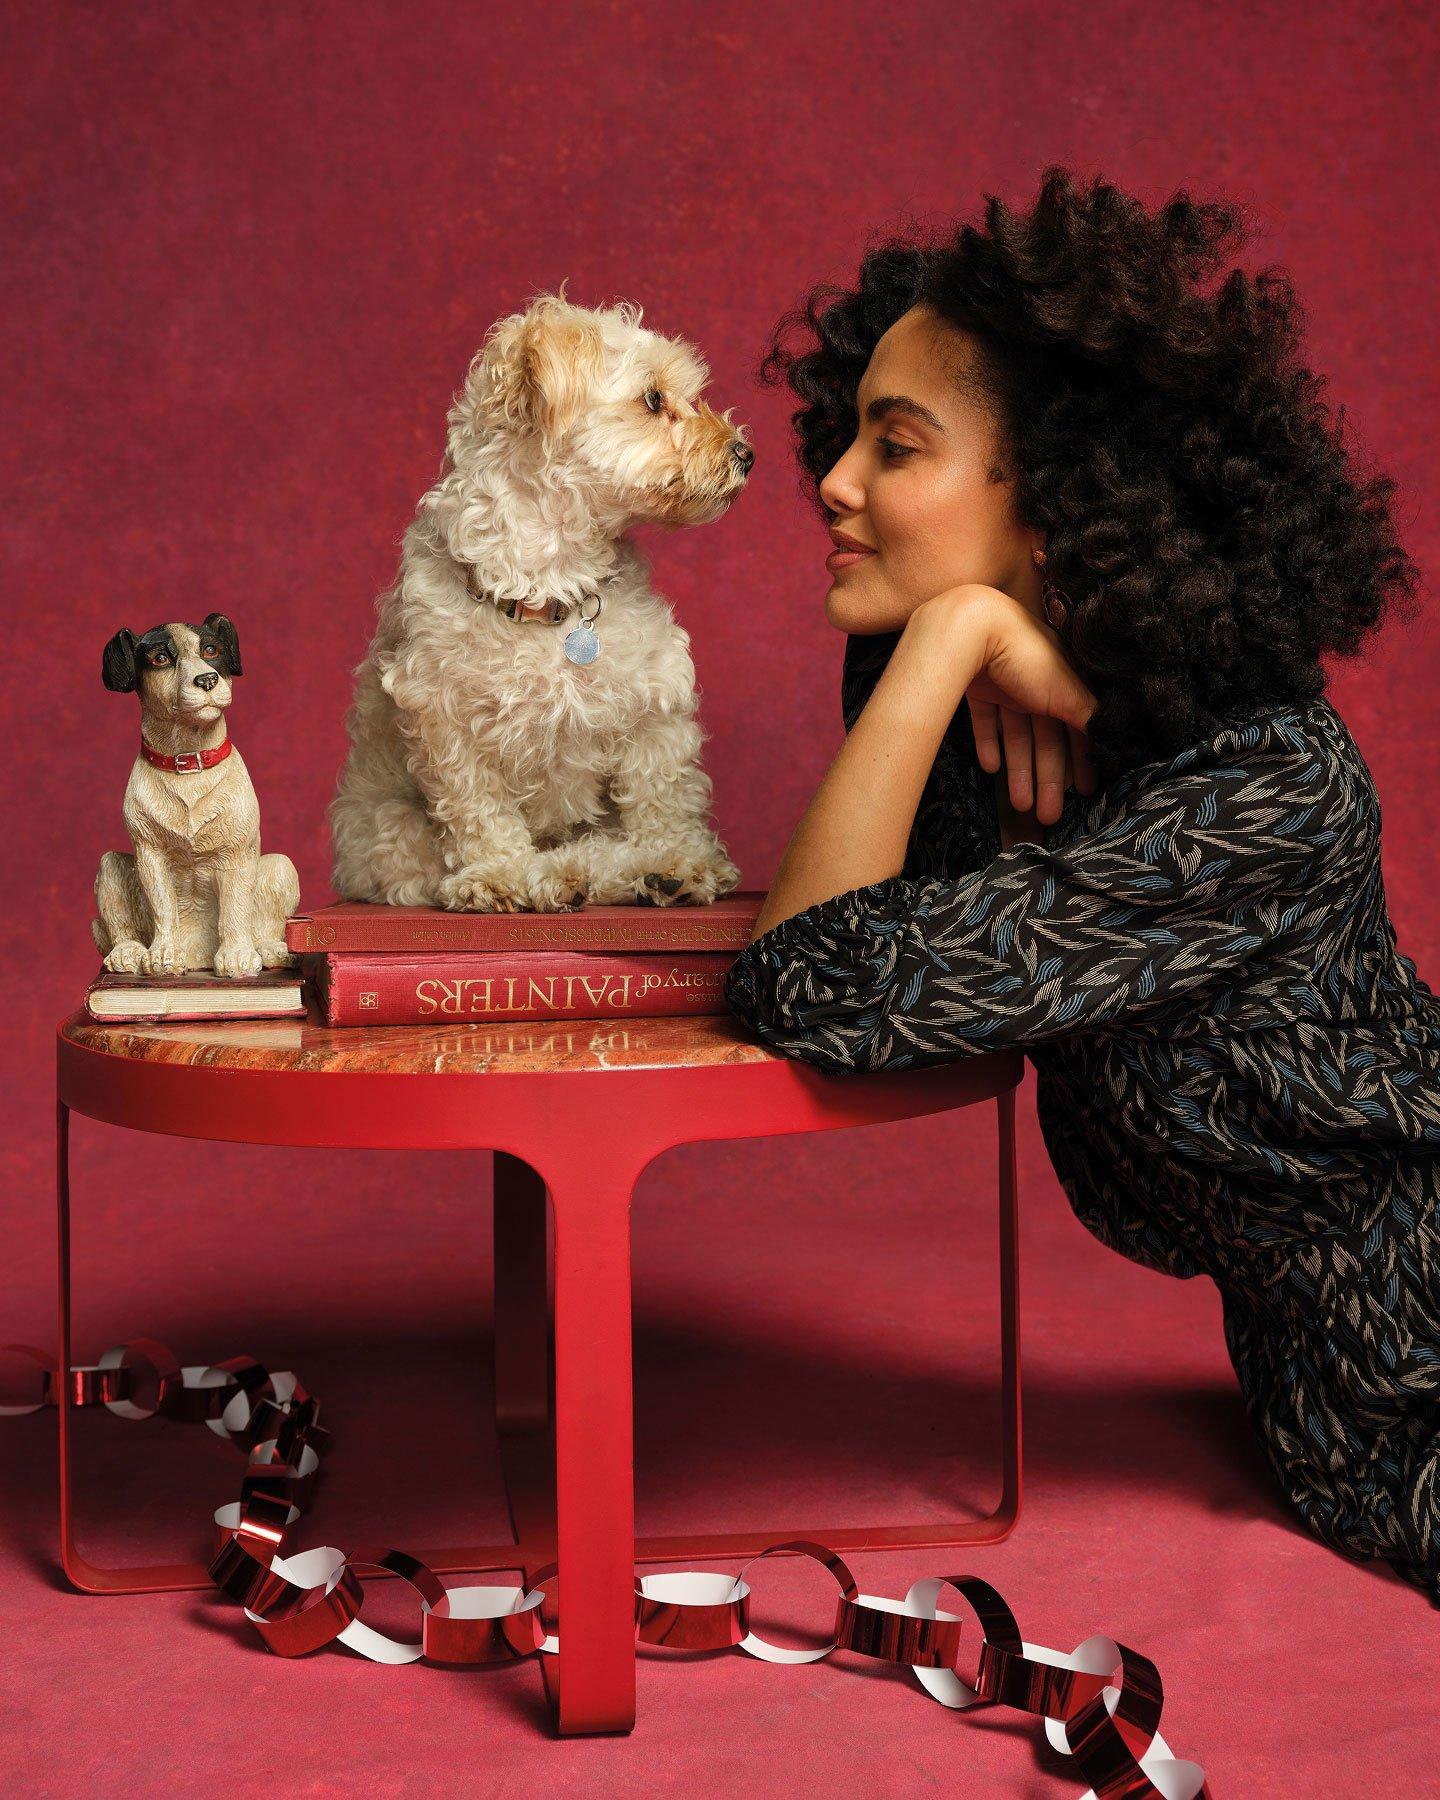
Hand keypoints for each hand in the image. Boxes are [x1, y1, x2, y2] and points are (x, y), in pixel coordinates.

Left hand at [913, 585, 1098, 823]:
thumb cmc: (1028, 657)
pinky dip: (988, 744)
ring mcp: (1006, 685)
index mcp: (1064, 683)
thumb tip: (1112, 739)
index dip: (1081, 760)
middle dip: (1047, 778)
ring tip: (1020, 803)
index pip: (1076, 728)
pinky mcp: (977, 687)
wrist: (974, 630)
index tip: (1085, 793)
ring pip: (1015, 736)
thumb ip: (1090, 717)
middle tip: (1046, 815)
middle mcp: (1037, 685)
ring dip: (1018, 770)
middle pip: (1044, 740)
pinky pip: (984, 721)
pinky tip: (990, 769)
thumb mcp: (1068, 690)